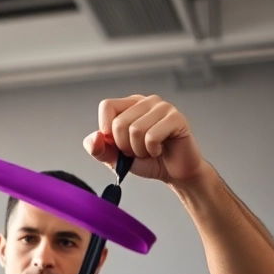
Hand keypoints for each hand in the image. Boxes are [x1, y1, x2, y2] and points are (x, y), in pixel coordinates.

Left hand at [84, 95, 207, 183]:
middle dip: (124, 146)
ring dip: (139, 150)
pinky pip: (152, 136)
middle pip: (119, 122)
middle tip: (136, 150)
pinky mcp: (177, 118)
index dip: (107, 129)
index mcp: (129, 105)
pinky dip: (151, 150)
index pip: (107, 106)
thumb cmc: (146, 161)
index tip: (116, 143)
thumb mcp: (114, 158)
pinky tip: (159, 150)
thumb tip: (96, 137)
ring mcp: (163, 107)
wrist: (172, 172)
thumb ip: (98, 149)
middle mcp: (146, 102)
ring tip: (148, 150)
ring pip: (136, 130)